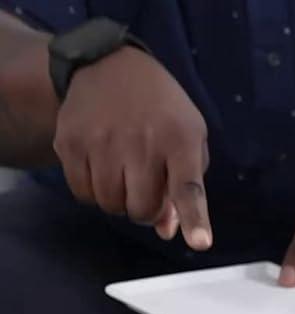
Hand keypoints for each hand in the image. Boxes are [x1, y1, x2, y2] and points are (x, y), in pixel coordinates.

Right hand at [53, 46, 211, 248]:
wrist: (110, 66)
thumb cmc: (161, 112)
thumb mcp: (188, 138)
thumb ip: (185, 186)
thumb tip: (167, 231)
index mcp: (180, 140)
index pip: (188, 188)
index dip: (194, 219)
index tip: (200, 243)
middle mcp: (142, 141)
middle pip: (142, 209)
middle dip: (146, 210)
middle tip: (145, 189)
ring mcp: (102, 141)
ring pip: (110, 205)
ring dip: (118, 201)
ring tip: (124, 175)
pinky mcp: (70, 142)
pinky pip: (82, 193)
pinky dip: (93, 192)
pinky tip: (101, 169)